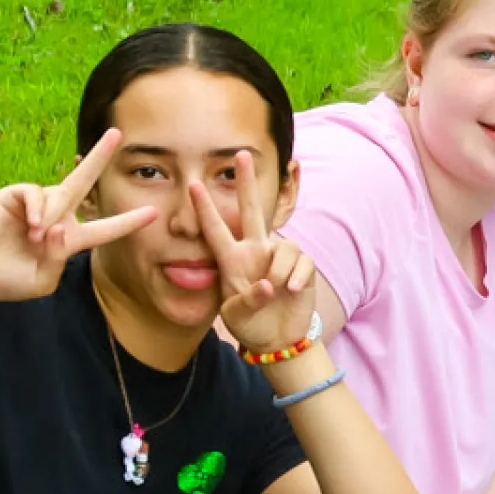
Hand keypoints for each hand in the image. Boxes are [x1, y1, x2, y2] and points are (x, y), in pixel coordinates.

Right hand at [0, 130, 158, 301]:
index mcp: (69, 239)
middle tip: (117, 133)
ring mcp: (37, 203)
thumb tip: (59, 228)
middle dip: (100, 156)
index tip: (153, 213)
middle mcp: (57, 216)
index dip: (128, 222)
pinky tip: (33, 224)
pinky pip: (37, 192)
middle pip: (84, 182)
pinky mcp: (16, 195)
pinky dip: (39, 207)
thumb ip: (58, 259)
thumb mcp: (41, 281)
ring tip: (36, 237)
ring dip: (52, 216)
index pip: (105, 229)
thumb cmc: (8, 280)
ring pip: (60, 195)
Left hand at [194, 174, 323, 354]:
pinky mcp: (302, 267)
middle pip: (251, 210)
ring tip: (278, 290)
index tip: (192, 185)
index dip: (204, 208)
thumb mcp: (236, 316)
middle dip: (246, 183)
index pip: (215, 230)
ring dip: (280, 270)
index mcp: (231, 260)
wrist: (277, 339)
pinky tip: (291, 291)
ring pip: (283, 246)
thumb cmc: (249, 324)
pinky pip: (302, 262)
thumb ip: (248, 299)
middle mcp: (255, 251)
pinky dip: (297, 277)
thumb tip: (266, 285)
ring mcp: (278, 257)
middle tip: (242, 154)